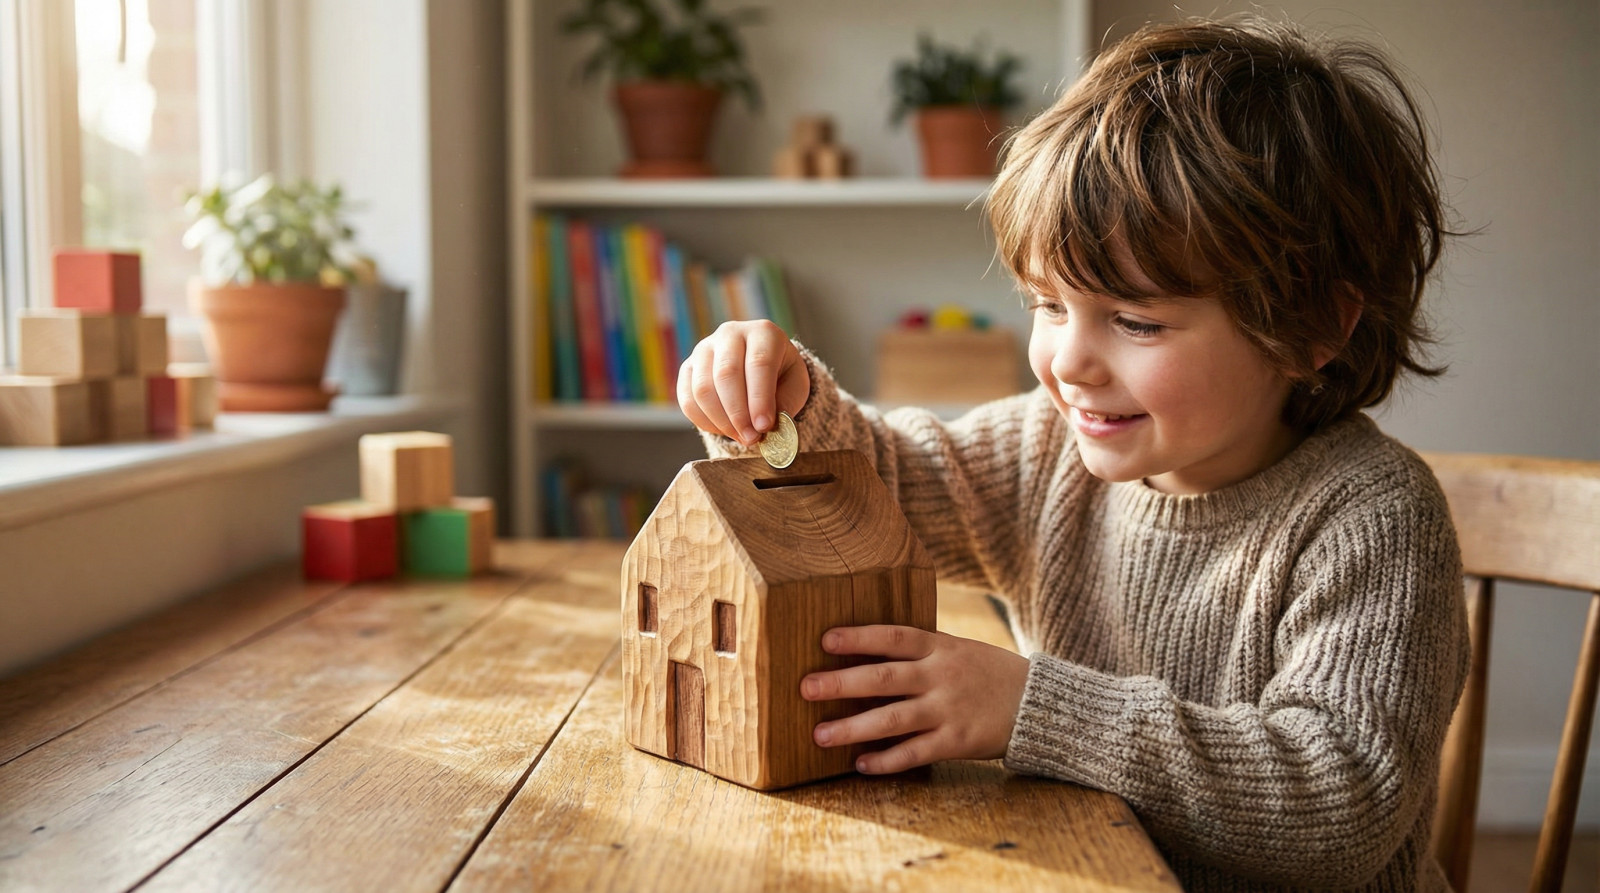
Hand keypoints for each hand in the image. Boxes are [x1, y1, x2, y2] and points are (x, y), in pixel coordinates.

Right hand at [678, 320, 809, 445]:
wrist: (759, 367)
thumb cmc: (780, 375)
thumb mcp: (795, 385)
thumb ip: (786, 403)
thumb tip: (765, 425)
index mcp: (763, 333)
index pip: (759, 363)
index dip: (760, 398)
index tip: (764, 426)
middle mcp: (730, 334)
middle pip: (726, 374)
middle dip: (738, 414)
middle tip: (751, 438)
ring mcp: (704, 349)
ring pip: (703, 389)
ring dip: (722, 421)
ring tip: (741, 436)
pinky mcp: (687, 367)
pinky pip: (688, 399)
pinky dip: (704, 421)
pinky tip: (724, 430)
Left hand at [800, 625, 1029, 773]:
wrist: (1039, 704)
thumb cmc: (990, 674)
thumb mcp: (959, 649)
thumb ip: (921, 651)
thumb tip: (868, 650)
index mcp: (941, 647)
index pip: (893, 637)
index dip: (859, 637)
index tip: (825, 640)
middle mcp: (941, 676)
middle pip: (884, 677)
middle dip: (842, 683)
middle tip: (806, 687)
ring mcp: (949, 709)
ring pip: (893, 719)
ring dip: (853, 728)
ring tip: (819, 735)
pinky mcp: (957, 741)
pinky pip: (915, 752)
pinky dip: (887, 760)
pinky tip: (861, 764)